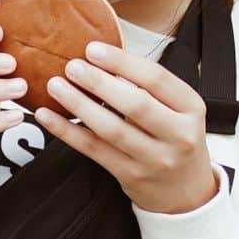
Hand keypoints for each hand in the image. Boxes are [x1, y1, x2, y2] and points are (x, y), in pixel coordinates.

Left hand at [36, 41, 218, 213]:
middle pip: (135, 105)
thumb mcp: (178, 109)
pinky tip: (47, 116)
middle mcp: (178, 134)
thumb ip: (148, 87)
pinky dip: (67, 132)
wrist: (186, 189)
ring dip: (79, 105)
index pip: (156, 79)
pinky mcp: (130, 175)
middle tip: (72, 66)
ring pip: (111, 129)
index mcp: (191, 108)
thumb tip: (100, 57)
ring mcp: (154, 158)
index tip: (93, 49)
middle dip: (99, 83)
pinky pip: (93, 150)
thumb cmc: (175, 137)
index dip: (122, 62)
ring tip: (55, 86)